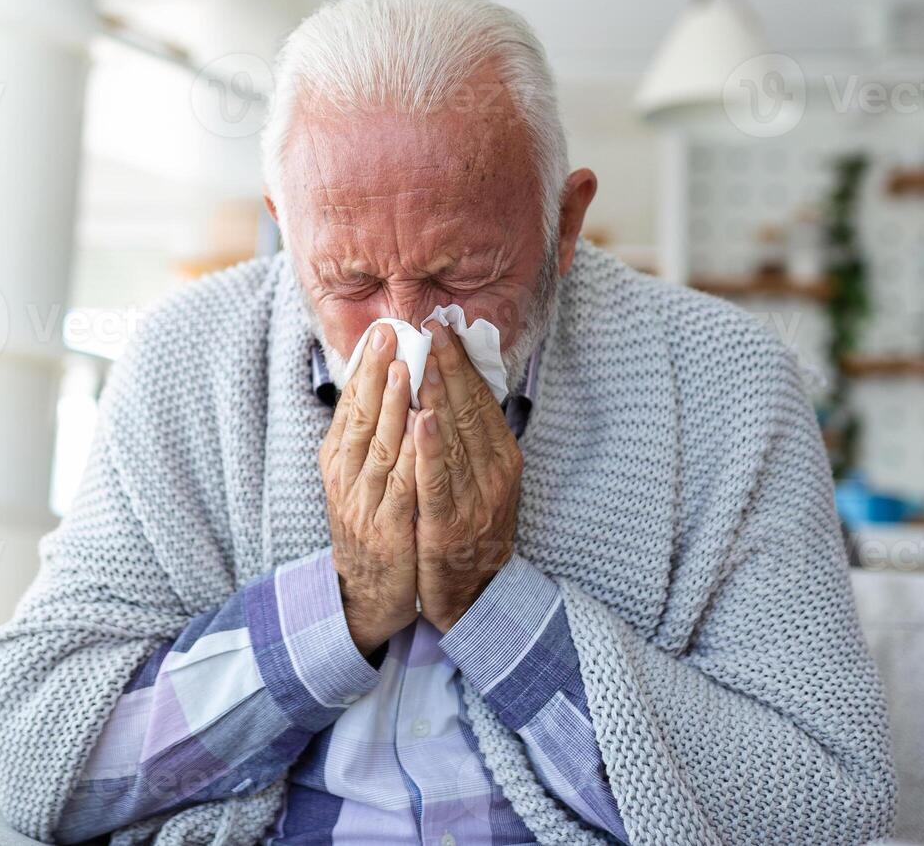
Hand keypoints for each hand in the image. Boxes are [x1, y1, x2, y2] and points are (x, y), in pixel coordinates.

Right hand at [321, 323, 418, 655]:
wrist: (366, 595)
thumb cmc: (370, 527)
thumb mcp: (358, 479)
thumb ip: (367, 437)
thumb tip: (380, 386)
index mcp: (337, 462)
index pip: (350, 406)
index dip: (365, 368)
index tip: (379, 332)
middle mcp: (345, 478)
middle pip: (361, 418)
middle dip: (376, 374)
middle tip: (390, 333)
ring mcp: (364, 505)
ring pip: (380, 447)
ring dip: (393, 406)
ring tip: (405, 368)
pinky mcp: (388, 530)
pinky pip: (401, 487)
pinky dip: (411, 456)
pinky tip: (422, 429)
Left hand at [413, 323, 522, 633]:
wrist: (474, 596)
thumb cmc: (471, 528)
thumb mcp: (481, 479)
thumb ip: (470, 438)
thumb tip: (454, 387)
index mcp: (502, 458)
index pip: (482, 401)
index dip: (462, 364)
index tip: (443, 328)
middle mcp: (495, 474)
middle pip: (471, 411)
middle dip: (450, 367)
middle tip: (432, 327)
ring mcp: (475, 500)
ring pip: (456, 439)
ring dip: (439, 395)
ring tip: (424, 358)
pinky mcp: (450, 526)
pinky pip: (439, 481)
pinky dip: (431, 448)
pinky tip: (420, 418)